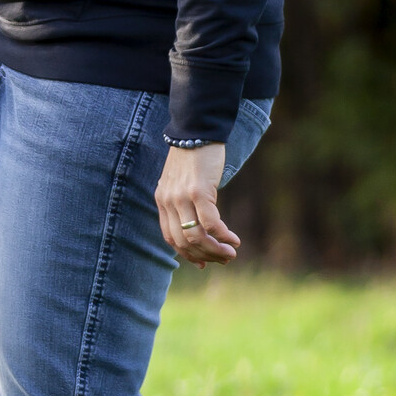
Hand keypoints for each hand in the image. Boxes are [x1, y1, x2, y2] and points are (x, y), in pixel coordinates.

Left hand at [155, 142, 238, 266]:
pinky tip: (234, 239)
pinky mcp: (198, 191)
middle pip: (183, 242)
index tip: (203, 263)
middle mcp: (168, 201)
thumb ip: (184, 203)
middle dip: (205, 256)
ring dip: (215, 250)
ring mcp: (182, 197)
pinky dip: (223, 236)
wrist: (197, 132)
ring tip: (231, 253)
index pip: (170, 238)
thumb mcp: (181, 183)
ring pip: (196, 236)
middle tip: (224, 259)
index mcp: (162, 201)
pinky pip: (210, 223)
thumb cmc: (193, 158)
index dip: (187, 254)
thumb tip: (197, 226)